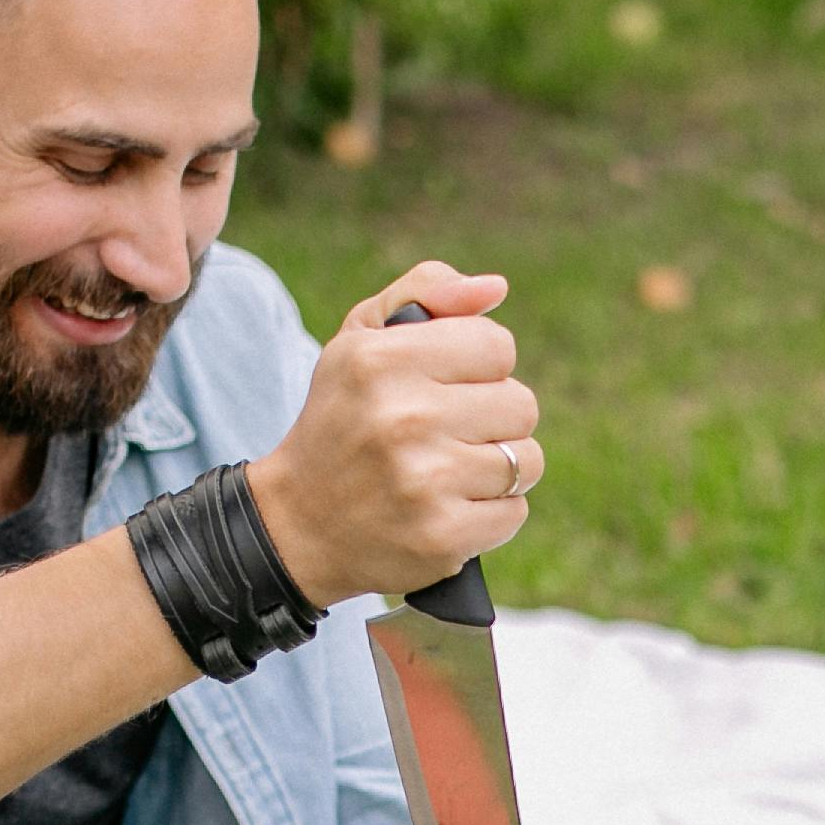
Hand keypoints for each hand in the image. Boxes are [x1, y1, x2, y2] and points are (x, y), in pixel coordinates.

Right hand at [245, 263, 542, 607]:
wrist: (299, 526)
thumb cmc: (343, 420)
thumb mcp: (361, 341)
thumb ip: (425, 293)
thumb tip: (496, 287)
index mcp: (381, 361)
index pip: (497, 345)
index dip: (479, 366)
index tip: (445, 386)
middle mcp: (402, 418)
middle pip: (521, 404)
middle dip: (493, 418)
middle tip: (446, 434)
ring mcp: (424, 482)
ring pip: (526, 461)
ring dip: (499, 469)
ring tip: (447, 472)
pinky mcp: (442, 537)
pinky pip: (515, 513)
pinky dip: (490, 514)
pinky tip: (446, 509)